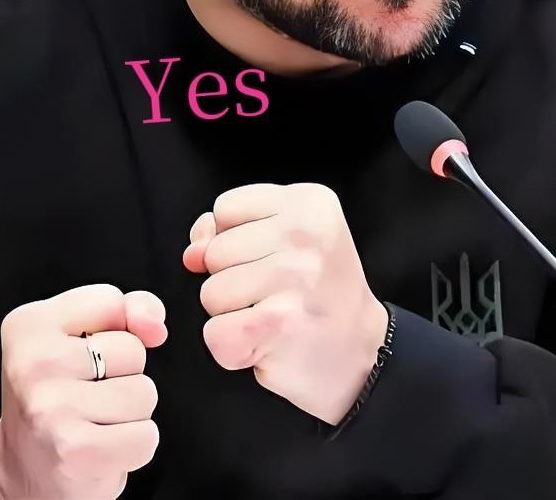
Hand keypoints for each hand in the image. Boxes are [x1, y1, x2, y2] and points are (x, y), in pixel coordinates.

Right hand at [0, 283, 166, 499]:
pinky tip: (100, 449)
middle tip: (85, 395)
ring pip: (144, 393)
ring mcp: (53, 408)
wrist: (23, 470)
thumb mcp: (82, 332)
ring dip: (130, 413)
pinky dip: (134, 446)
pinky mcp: (76, 452)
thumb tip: (156, 326)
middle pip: (134, 350)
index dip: (114, 330)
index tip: (81, 355)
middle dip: (124, 374)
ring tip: (93, 422)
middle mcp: (34, 363)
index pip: (112, 302)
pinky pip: (146, 437)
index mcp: (29, 325)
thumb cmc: (61, 392)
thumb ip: (127, 309)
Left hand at [182, 183, 388, 425]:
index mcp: (309, 202)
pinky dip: (233, 348)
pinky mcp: (278, 324)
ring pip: (211, 293)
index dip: (234, 239)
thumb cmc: (320, 294)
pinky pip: (215, 333)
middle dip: (232, 279)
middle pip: (214, 252)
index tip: (272, 257)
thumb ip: (232, 230)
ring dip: (233, 315)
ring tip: (274, 316)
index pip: (225, 208)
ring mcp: (294, 278)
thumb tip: (192, 251)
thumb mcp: (287, 241)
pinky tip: (268, 344)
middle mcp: (305, 234)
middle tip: (278, 293)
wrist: (363, 353)